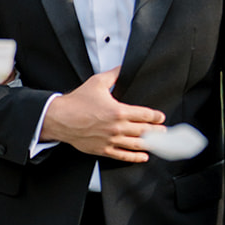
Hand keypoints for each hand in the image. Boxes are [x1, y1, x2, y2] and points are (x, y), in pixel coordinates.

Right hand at [40, 68, 163, 160]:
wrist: (60, 118)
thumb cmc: (76, 102)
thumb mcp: (97, 82)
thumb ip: (114, 75)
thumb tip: (123, 68)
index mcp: (118, 111)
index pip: (144, 115)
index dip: (156, 116)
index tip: (160, 117)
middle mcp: (117, 127)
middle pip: (145, 131)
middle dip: (157, 132)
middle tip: (164, 132)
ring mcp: (111, 140)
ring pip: (137, 144)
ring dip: (150, 144)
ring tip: (158, 144)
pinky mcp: (103, 149)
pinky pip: (123, 155)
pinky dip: (135, 157)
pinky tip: (143, 156)